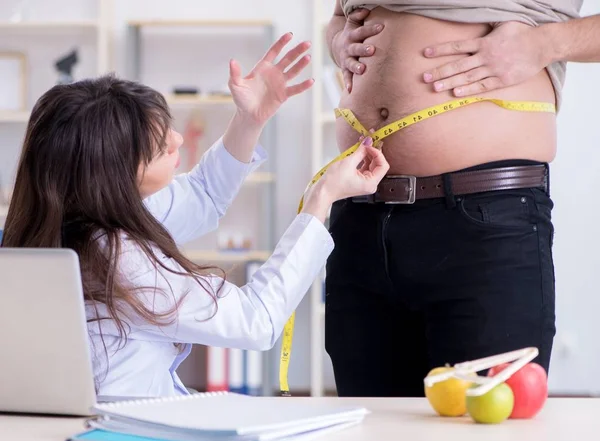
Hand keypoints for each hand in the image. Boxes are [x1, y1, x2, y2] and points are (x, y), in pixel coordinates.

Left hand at [228, 33, 313, 126]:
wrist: (248, 115)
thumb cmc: (241, 99)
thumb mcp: (235, 85)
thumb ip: (235, 73)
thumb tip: (232, 61)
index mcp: (263, 67)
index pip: (274, 51)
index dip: (282, 43)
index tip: (290, 35)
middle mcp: (273, 73)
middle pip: (288, 59)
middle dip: (297, 51)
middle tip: (307, 43)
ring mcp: (280, 83)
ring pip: (293, 71)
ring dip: (301, 64)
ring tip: (308, 57)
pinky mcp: (283, 95)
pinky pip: (295, 89)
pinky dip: (303, 85)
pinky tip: (311, 80)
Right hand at [301, 137, 388, 221]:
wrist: (322, 191)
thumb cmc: (333, 182)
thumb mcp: (348, 163)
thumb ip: (360, 151)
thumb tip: (368, 142)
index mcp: (371, 183)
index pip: (383, 165)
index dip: (377, 153)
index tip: (369, 145)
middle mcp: (370, 184)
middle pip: (378, 164)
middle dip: (373, 152)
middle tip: (368, 140)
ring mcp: (364, 182)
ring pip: (371, 164)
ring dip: (368, 153)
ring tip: (362, 142)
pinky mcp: (358, 179)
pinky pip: (364, 167)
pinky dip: (362, 158)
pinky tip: (359, 150)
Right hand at [331, 8, 383, 91]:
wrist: (338, 47)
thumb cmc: (352, 34)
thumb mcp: (352, 23)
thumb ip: (357, 16)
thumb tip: (365, 10)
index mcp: (351, 36)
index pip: (361, 32)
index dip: (370, 29)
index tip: (381, 27)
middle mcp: (348, 48)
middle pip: (356, 48)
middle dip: (363, 49)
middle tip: (372, 50)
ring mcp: (346, 60)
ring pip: (351, 63)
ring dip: (356, 66)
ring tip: (362, 70)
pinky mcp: (345, 69)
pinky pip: (347, 76)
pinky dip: (348, 83)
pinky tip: (351, 90)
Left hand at [422, 22, 549, 96]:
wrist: (543, 45)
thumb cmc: (523, 33)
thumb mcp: (503, 24)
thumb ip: (488, 24)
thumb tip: (478, 15)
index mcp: (484, 42)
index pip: (458, 46)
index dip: (441, 50)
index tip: (426, 53)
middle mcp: (486, 56)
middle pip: (458, 65)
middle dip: (440, 71)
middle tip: (424, 77)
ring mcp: (493, 69)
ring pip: (467, 77)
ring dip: (450, 82)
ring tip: (435, 87)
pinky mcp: (502, 80)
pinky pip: (482, 87)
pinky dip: (468, 90)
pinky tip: (456, 93)